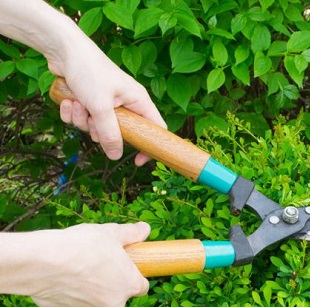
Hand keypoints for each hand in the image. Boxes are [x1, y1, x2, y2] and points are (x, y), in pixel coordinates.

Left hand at [0, 0, 165, 163]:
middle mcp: (125, 103)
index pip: (154, 129)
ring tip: (76, 103)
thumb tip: (116, 156)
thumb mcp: (101, 107)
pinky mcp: (89, 101)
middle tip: (92, 119)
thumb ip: (110, 133)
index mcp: (138, 101)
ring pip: (96, 127)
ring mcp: (106, 102)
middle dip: (99, 130)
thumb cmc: (89, 72)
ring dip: (82, 120)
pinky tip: (67, 101)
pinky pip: (82, 119)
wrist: (63, 50)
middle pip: (119, 133)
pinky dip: (72, 113)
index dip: (149, 146)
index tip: (137, 162)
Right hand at [30, 222, 150, 306]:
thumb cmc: (83, 246)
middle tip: (99, 262)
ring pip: (96, 300)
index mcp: (130, 286)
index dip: (134, 275)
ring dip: (91, 288)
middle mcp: (114, 304)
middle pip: (118, 294)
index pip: (142, 287)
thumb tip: (145, 230)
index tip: (125, 266)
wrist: (43, 261)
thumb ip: (132, 233)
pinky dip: (72, 292)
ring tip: (78, 267)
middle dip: (111, 282)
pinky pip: (75, 302)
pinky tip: (63, 276)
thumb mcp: (112, 233)